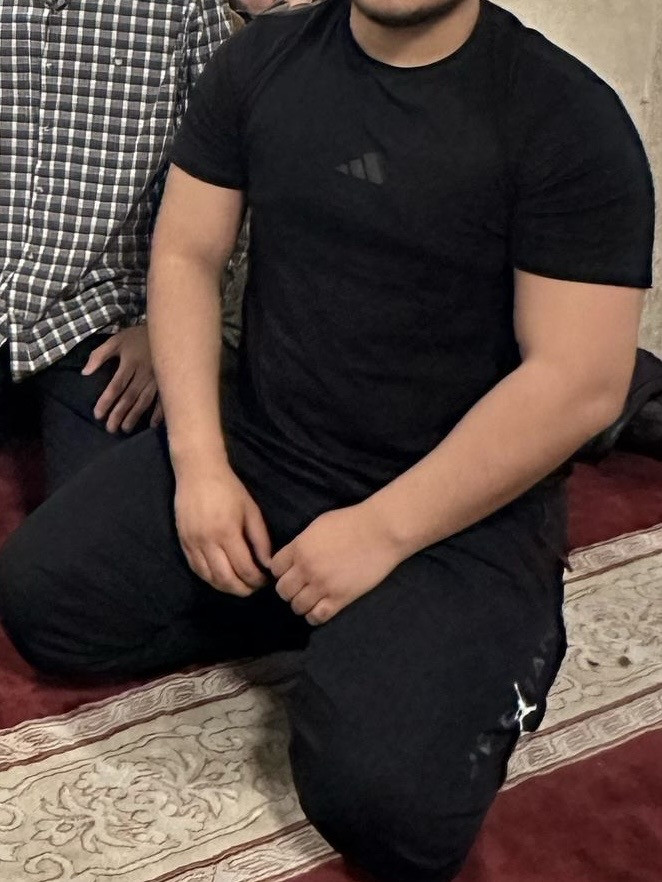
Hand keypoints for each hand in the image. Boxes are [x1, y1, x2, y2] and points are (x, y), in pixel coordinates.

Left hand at [82, 326, 163, 432]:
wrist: (167, 330)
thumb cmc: (137, 337)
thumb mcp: (116, 340)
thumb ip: (99, 355)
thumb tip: (85, 372)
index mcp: (130, 363)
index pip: (116, 386)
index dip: (106, 401)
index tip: (98, 415)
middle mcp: (143, 373)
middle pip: (129, 397)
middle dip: (119, 414)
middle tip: (110, 429)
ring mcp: (157, 379)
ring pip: (145, 401)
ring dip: (135, 416)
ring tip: (126, 429)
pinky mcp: (167, 381)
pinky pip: (163, 399)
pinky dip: (158, 412)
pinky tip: (151, 424)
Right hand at [175, 457, 272, 595]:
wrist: (197, 472)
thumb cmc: (229, 489)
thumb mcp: (251, 510)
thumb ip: (260, 539)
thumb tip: (267, 563)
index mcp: (227, 532)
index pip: (244, 568)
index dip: (257, 579)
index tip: (266, 579)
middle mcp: (207, 542)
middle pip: (226, 579)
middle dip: (243, 589)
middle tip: (254, 587)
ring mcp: (192, 544)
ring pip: (209, 578)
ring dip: (226, 587)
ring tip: (240, 585)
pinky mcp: (183, 543)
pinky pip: (196, 569)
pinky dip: (210, 579)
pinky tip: (221, 578)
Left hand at [271, 502, 404, 625]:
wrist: (381, 532)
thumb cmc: (351, 522)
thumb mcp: (318, 526)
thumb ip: (302, 543)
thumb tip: (293, 557)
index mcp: (299, 548)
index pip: (274, 569)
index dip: (281, 571)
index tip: (290, 571)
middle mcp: (306, 569)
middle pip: (283, 590)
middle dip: (289, 589)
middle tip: (300, 587)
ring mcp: (323, 586)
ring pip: (297, 606)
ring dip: (301, 604)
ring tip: (311, 598)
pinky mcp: (340, 598)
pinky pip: (317, 616)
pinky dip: (314, 615)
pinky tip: (320, 608)